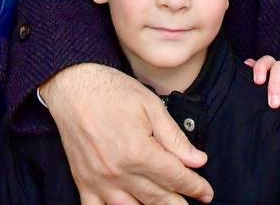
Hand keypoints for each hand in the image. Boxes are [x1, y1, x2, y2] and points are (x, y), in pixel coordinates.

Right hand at [41, 63, 211, 203]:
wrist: (72, 86)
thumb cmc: (112, 91)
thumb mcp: (151, 106)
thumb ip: (175, 138)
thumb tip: (198, 160)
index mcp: (139, 152)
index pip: (176, 178)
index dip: (195, 186)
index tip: (206, 192)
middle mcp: (120, 172)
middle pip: (158, 198)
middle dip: (180, 203)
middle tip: (195, 204)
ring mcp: (99, 180)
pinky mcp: (83, 181)